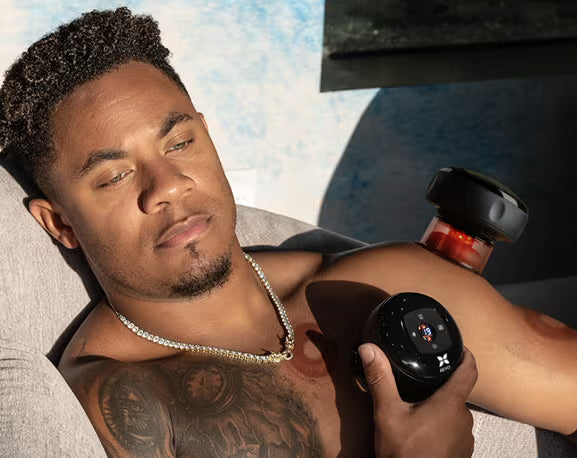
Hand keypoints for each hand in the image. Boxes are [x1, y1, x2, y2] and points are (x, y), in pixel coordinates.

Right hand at [359, 343, 477, 457]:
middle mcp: (464, 419)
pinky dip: (440, 425)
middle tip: (421, 377)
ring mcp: (465, 439)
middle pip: (457, 392)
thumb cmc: (405, 453)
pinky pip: (453, 430)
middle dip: (440, 384)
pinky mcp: (460, 454)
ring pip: (454, 413)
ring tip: (417, 403)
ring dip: (440, 406)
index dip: (466, 355)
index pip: (469, 371)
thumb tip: (369, 349)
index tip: (459, 347)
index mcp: (451, 403)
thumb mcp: (387, 414)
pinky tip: (422, 429)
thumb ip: (380, 379)